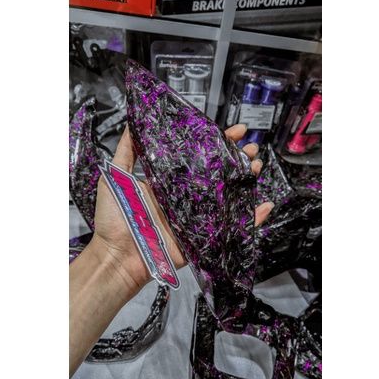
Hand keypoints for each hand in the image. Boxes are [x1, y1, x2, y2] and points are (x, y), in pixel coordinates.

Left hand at [90, 124, 273, 294]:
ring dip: (246, 180)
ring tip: (258, 165)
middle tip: (252, 146)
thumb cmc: (114, 218)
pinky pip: (232, 227)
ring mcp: (197, 217)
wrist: (117, 256)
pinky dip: (252, 218)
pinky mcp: (204, 238)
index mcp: (170, 183)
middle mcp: (187, 198)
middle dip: (238, 158)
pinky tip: (264, 205)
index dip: (217, 142)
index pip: (199, 157)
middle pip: (219, 174)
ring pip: (229, 196)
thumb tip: (131, 122)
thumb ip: (126, 152)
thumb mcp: (116, 177)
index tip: (232, 129)